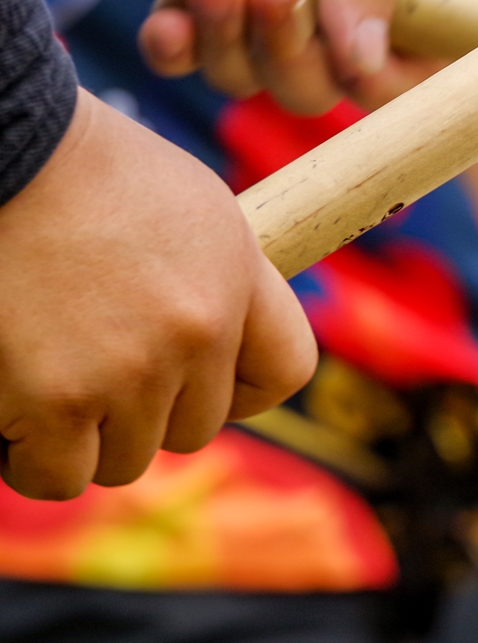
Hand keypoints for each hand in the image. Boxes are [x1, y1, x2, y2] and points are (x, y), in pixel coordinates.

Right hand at [0, 91, 315, 498]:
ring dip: (79, 438)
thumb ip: (219, 281)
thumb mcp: (188, 206)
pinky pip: (52, 474)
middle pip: (191, 429)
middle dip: (143, 410)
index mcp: (235, 281)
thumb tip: (222, 349)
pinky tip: (6, 406)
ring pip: (121, 461)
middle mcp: (196, 334)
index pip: (285, 371)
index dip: (243, 388)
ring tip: (40, 381)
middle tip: (87, 364)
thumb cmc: (75, 168)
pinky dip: (23, 456)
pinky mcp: (54, 401)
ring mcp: (127, 373)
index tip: (197, 379)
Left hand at [136, 0, 448, 109]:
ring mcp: (262, 0)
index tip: (356, 66)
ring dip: (227, 41)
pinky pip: (183, 54)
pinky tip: (170, 16)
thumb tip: (365, 68)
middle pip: (316, 88)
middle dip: (290, 56)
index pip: (406, 71)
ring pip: (247, 76)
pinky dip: (175, 48)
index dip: (382, 86)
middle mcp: (335, 5)